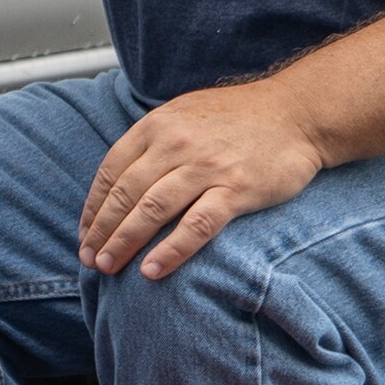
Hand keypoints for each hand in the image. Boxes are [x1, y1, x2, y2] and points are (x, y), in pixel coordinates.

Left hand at [79, 83, 326, 279]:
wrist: (298, 112)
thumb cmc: (239, 117)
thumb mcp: (185, 114)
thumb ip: (153, 141)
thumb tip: (120, 178)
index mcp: (158, 125)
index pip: (111, 171)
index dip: (94, 208)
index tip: (85, 234)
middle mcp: (177, 143)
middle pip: (126, 194)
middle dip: (102, 232)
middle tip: (90, 260)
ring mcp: (207, 166)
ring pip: (152, 210)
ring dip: (125, 243)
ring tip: (109, 268)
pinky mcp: (237, 189)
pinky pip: (196, 225)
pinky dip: (171, 250)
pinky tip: (152, 271)